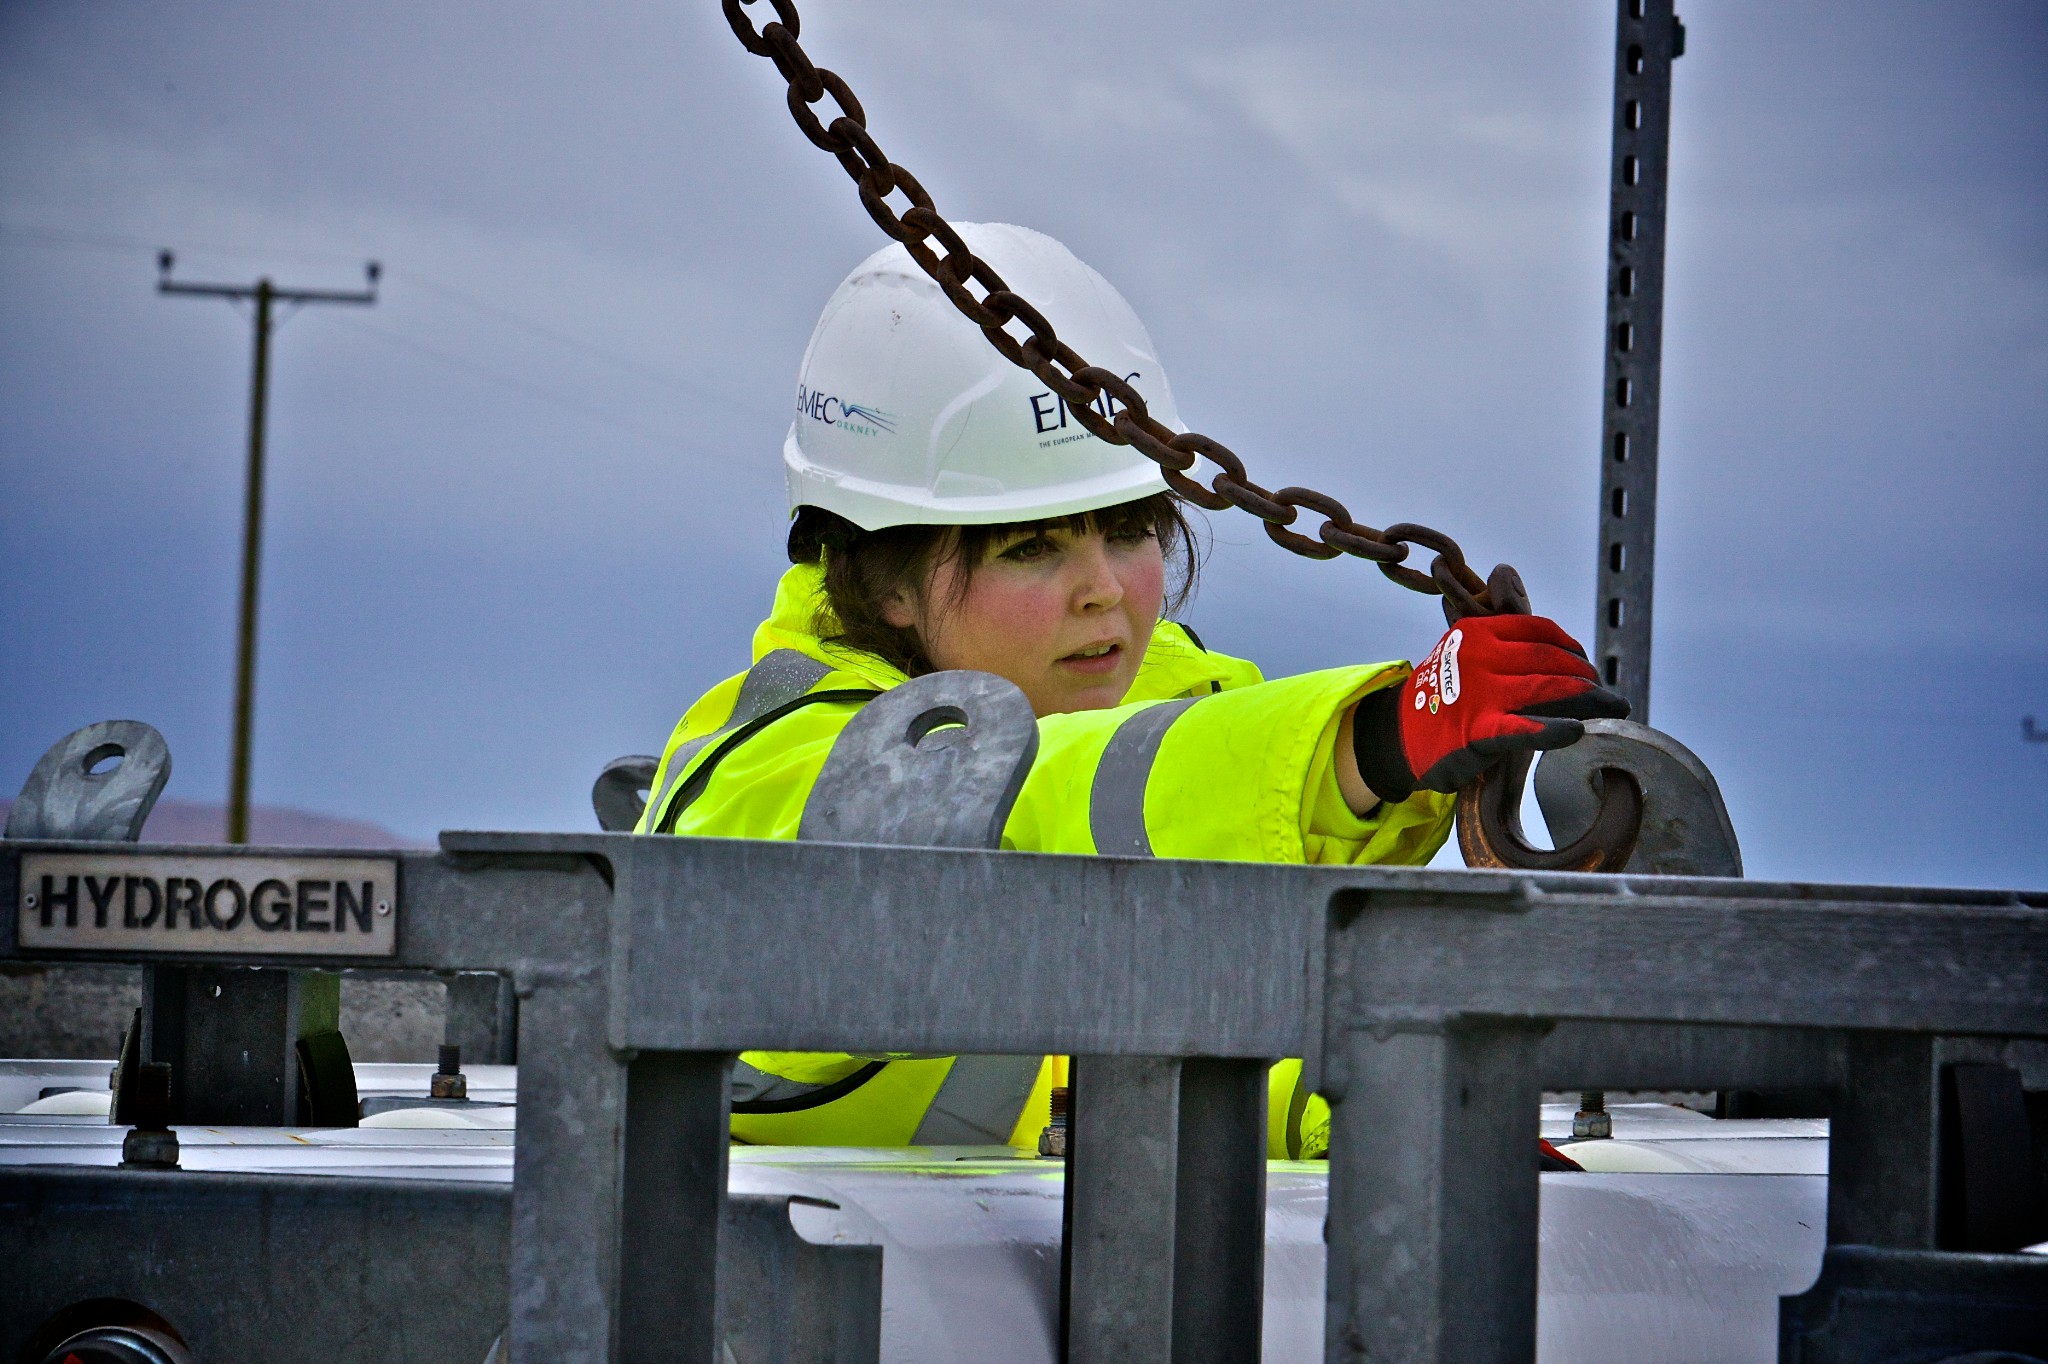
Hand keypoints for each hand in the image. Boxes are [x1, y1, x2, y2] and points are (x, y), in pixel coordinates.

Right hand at [1352, 614, 1629, 798]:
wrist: (1402, 735)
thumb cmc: (1444, 693)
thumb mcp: (1466, 649)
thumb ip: (1496, 620)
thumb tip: (1506, 572)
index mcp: (1477, 631)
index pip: (1539, 631)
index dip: (1571, 648)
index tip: (1586, 665)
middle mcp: (1479, 656)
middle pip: (1550, 660)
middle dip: (1587, 676)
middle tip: (1608, 695)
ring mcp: (1479, 692)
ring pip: (1548, 689)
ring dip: (1589, 699)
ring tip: (1613, 708)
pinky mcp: (1478, 731)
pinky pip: (1525, 729)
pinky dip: (1554, 730)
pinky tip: (1576, 731)